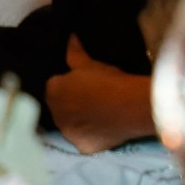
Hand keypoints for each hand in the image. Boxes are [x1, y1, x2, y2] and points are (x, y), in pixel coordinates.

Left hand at [43, 32, 156, 153]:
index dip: (68, 86)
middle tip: (90, 100)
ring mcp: (67, 133)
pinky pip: (81, 140)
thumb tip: (69, 37)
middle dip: (69, 104)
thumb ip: (75, 53)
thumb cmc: (110, 81)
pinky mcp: (82, 146)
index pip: (54, 88)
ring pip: (68, 126)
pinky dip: (89, 136)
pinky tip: (101, 130)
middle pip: (59, 108)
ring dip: (77, 121)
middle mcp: (55, 114)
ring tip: (97, 115)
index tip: (82, 86)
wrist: (130, 107)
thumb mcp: (91, 64)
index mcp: (53, 91)